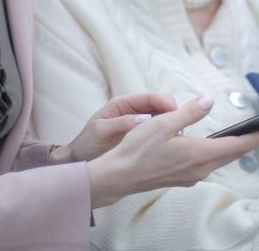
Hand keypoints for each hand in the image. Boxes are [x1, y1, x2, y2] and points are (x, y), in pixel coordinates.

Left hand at [50, 93, 177, 163]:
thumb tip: (145, 118)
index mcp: (123, 104)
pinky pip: (157, 133)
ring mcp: (138, 124)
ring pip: (162, 120)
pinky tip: (172, 146)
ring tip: (179, 139)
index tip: (177, 113)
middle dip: (173, 115)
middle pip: (160, 106)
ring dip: (171, 126)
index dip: (166, 103)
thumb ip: (121, 123)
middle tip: (180, 129)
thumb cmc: (86, 144)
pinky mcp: (140, 137)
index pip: (150, 98)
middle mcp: (133, 111)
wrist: (78, 162)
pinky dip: (166, 137)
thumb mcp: (101, 132)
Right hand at [87, 97, 258, 208]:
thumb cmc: (138, 149)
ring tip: (250, 133)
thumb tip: (208, 102)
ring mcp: (192, 174)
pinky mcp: (183, 176)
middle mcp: (200, 168)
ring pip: (222, 158)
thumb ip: (189, 112)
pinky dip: (221, 151)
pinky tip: (218, 143)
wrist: (118, 176)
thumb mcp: (163, 122)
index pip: (239, 145)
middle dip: (254, 140)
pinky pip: (209, 162)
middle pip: (234, 153)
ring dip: (237, 146)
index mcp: (199, 154)